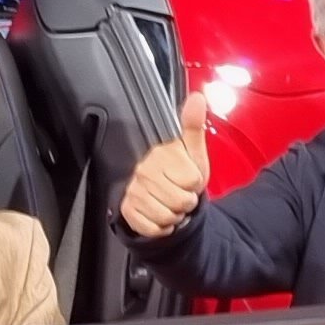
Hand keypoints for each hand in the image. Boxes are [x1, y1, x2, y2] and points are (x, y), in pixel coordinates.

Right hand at [118, 90, 217, 237]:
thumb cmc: (180, 175)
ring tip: (170, 203)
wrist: (161, 198)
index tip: (187, 179)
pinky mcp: (128, 210)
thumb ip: (193, 126)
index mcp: (162, 153)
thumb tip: (197, 97)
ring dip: (174, 215)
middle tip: (178, 192)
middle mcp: (144, 170)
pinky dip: (161, 227)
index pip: (192, 181)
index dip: (195, 184)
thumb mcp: (193, 151)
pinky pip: (153, 227)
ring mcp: (134, 191)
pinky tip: (159, 215)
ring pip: (167, 215)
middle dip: (185, 201)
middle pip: (181, 201)